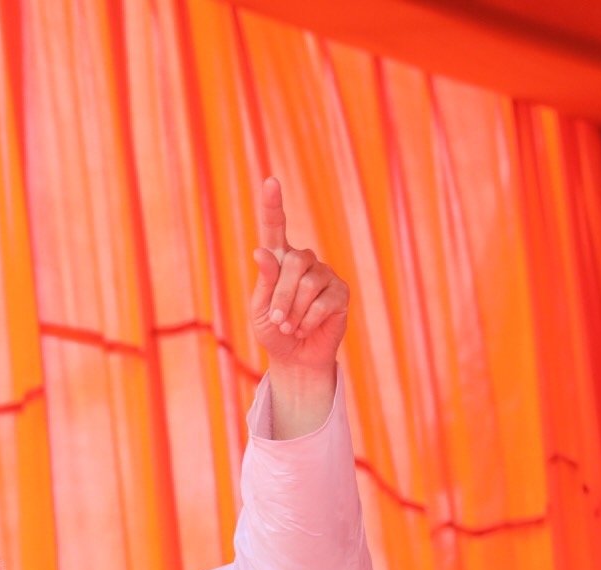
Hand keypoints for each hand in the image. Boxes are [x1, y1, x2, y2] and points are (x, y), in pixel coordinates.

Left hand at [250, 177, 347, 372]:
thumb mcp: (260, 308)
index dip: (272, 204)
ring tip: (290, 327)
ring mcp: (324, 274)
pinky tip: (305, 329)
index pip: (274, 227)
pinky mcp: (340, 292)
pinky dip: (308, 320)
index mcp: (278, 259)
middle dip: (280, 298)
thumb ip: (264, 282)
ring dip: (293, 312)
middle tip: (276, 321)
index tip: (270, 181)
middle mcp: (303, 261)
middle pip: (292, 263)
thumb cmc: (274, 330)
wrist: (295, 357)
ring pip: (307, 284)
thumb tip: (262, 252)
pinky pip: (323, 302)